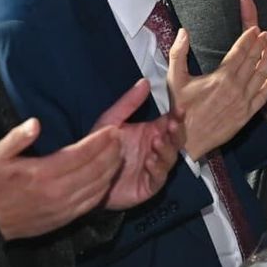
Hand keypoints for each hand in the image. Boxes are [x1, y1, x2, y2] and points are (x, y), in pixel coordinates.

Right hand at [0, 115, 121, 239]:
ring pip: (98, 186)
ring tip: (120, 153)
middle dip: (112, 151)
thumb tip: (35, 123)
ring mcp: (64, 207)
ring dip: (112, 168)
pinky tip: (109, 176)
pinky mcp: (66, 219)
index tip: (113, 129)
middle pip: (96, 169)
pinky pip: (93, 202)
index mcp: (43, 173)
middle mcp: (58, 191)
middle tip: (121, 137)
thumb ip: (15, 138)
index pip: (82, 154)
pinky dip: (105, 187)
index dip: (100, 141)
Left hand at [97, 80, 186, 209]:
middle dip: (177, 133)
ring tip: (157, 142)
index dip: (177, 116)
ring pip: (170, 158)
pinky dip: (157, 169)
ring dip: (166, 150)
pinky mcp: (149, 185)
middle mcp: (156, 149)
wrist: (87, 175)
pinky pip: (159, 177)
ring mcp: (154, 168)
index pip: (170, 122)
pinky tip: (150, 161)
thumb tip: (145, 81)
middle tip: (172, 125)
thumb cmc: (101, 147)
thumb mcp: (112, 120)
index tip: (180, 108)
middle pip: (176, 140)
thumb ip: (129, 103)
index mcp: (151, 132)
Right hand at [168, 2, 266, 159]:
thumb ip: (178, 53)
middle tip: (266, 35)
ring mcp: (243, 102)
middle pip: (253, 61)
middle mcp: (236, 87)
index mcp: (221, 76)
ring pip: (261, 77)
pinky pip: (262, 98)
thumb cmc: (181, 110)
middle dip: (260, 46)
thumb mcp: (174, 79)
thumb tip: (182, 32)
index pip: (239, 52)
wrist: (188, 141)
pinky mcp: (246, 115)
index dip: (248, 39)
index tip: (255, 30)